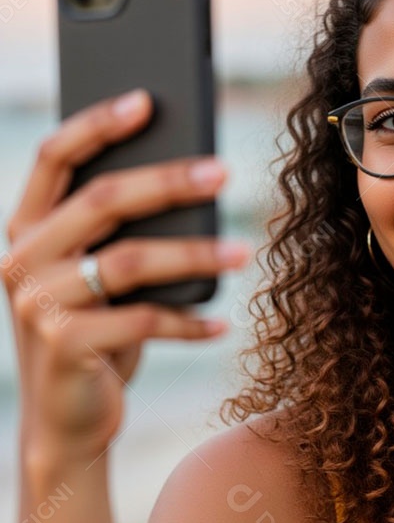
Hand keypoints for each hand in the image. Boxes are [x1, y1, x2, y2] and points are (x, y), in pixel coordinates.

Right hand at [2, 88, 250, 465]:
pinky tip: (222, 323)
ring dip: (195, 255)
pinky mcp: (64, 346)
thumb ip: (119, 233)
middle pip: (103, 199)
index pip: (54, 157)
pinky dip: (190, 322)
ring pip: (130, 260)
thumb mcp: (97, 276)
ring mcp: (37, 304)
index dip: (98, 124)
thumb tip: (195, 175)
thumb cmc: (96, 331)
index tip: (147, 101)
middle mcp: (21, 259)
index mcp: (27, 228)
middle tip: (223, 172)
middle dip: (169, 181)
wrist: (66, 422)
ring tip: (243, 253)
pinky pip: (144, 319)